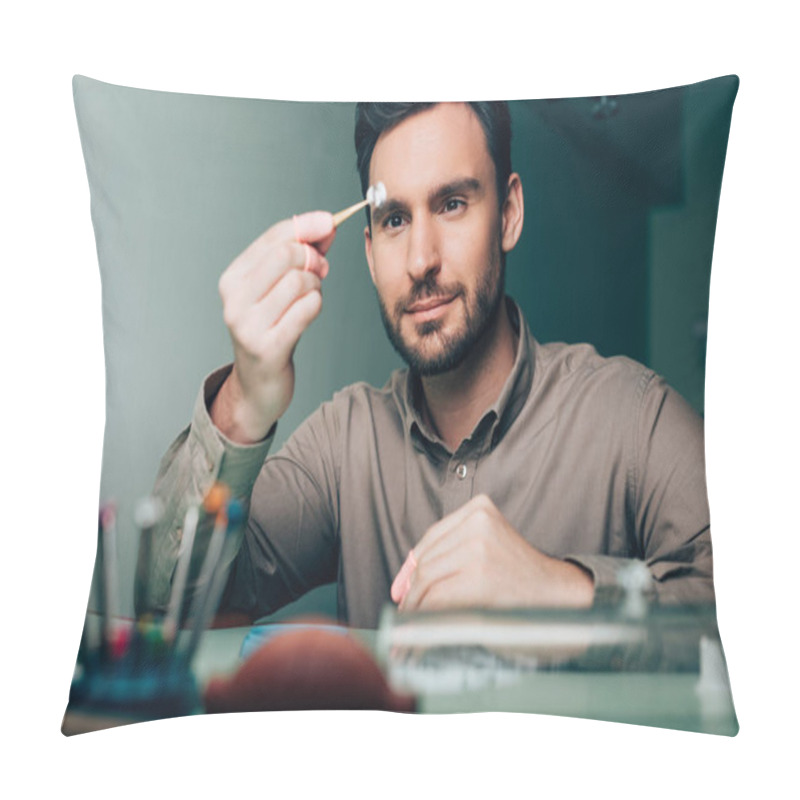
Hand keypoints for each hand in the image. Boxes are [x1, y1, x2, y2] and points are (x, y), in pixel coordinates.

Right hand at [211, 212, 335, 443]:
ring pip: (300, 281)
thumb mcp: (278, 288)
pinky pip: (307, 308)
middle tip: (320, 271)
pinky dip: (316, 305)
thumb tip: (326, 225)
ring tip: (311, 297)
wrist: (258, 384)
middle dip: (313, 258)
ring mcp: (248, 325)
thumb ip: (300, 254)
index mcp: (232, 279)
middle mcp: (234, 300)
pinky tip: (309, 313)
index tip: (329, 222)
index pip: (273, 238)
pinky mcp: (268, 347)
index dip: (306, 225)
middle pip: (287, 255)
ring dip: (316, 287)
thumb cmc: (273, 329)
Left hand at [397, 494, 594, 611]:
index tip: (400, 588)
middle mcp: (478, 522)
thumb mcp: (487, 549)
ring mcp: (479, 548)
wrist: (558, 595)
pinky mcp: (479, 577)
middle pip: (429, 558)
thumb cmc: (520, 578)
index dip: (412, 566)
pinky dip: (425, 615)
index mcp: (480, 508)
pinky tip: (423, 626)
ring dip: (415, 604)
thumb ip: (451, 554)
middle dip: (412, 589)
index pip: (433, 537)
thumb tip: (403, 582)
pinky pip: (439, 597)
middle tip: (404, 610)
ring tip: (411, 621)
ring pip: (429, 578)